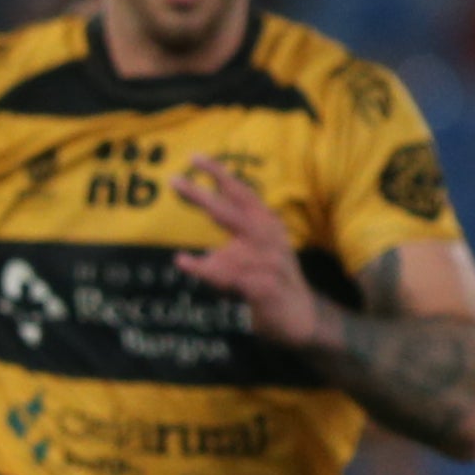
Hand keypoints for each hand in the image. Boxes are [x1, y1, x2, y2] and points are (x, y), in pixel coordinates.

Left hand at [173, 155, 323, 348]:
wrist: (301, 317)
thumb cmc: (274, 280)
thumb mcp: (260, 248)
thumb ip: (239, 231)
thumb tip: (206, 228)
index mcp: (267, 223)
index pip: (241, 192)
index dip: (218, 174)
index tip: (194, 157)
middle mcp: (267, 236)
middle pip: (230, 211)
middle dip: (200, 195)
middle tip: (173, 181)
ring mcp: (266, 262)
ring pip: (227, 252)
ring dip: (206, 260)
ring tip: (181, 260)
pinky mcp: (262, 288)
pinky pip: (227, 278)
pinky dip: (204, 272)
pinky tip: (184, 264)